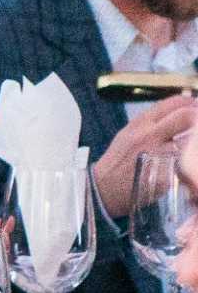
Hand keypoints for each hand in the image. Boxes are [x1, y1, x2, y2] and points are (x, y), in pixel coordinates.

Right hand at [96, 96, 197, 215]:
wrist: (104, 189)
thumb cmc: (118, 161)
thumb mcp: (128, 134)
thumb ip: (151, 122)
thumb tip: (179, 109)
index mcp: (140, 124)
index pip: (173, 104)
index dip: (189, 103)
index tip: (196, 106)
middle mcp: (149, 136)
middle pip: (185, 117)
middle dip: (197, 118)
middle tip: (197, 125)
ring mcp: (157, 155)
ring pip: (189, 142)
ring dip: (192, 145)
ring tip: (188, 150)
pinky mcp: (166, 175)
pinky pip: (185, 164)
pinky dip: (187, 164)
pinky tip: (181, 167)